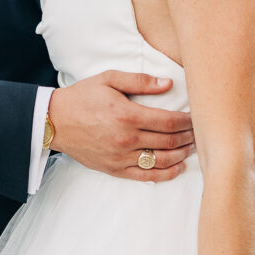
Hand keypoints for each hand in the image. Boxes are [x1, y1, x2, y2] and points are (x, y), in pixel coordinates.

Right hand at [48, 70, 194, 182]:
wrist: (54, 121)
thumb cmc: (82, 97)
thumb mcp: (109, 79)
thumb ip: (140, 81)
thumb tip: (168, 83)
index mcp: (127, 115)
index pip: (169, 121)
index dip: (188, 121)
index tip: (197, 117)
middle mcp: (126, 139)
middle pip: (168, 141)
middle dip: (189, 137)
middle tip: (201, 132)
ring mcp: (120, 157)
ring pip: (161, 160)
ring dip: (181, 155)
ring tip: (192, 148)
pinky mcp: (114, 169)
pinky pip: (145, 176)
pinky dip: (165, 174)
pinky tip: (177, 168)